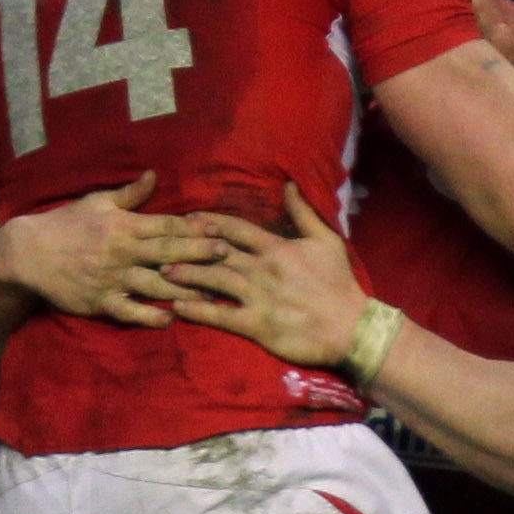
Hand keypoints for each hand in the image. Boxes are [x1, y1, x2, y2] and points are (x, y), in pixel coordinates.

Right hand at [0, 175, 227, 328]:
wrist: (26, 253)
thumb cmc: (65, 225)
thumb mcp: (96, 202)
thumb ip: (129, 194)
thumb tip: (154, 174)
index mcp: (123, 225)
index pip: (165, 226)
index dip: (194, 228)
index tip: (220, 229)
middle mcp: (121, 251)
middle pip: (167, 253)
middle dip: (199, 253)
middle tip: (227, 255)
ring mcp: (111, 278)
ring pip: (155, 284)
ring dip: (184, 289)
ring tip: (213, 294)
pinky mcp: (100, 301)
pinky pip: (129, 311)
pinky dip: (150, 316)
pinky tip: (171, 319)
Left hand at [171, 183, 369, 366]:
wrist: (352, 328)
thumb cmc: (340, 285)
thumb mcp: (326, 242)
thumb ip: (304, 214)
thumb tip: (289, 184)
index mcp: (278, 248)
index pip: (236, 229)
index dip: (210, 222)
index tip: (188, 219)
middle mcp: (263, 269)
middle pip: (218, 253)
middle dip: (189, 247)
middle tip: (161, 243)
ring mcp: (259, 297)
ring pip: (215, 280)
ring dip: (187, 275)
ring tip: (162, 271)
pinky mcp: (258, 325)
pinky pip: (222, 316)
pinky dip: (199, 311)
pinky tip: (178, 307)